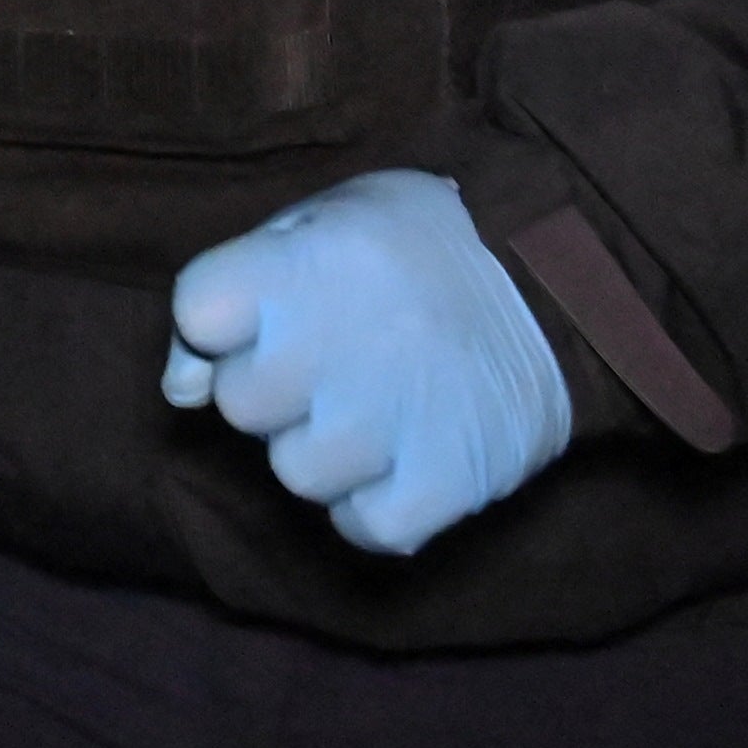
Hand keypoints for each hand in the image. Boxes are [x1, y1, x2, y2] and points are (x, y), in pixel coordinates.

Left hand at [162, 169, 573, 555]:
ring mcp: (389, 424)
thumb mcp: (322, 221)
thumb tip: (183, 388)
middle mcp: (334, 349)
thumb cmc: (421, 246)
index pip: (198, 313)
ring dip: (327, 448)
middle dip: (277, 387)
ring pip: (295, 473)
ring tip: (378, 404)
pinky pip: (363, 525)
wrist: (565, 287)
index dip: (222, 319)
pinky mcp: (444, 484)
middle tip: (338, 358)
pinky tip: (404, 457)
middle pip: (241, 405)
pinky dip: (377, 504)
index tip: (266, 311)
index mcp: (300, 268)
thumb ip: (236, 286)